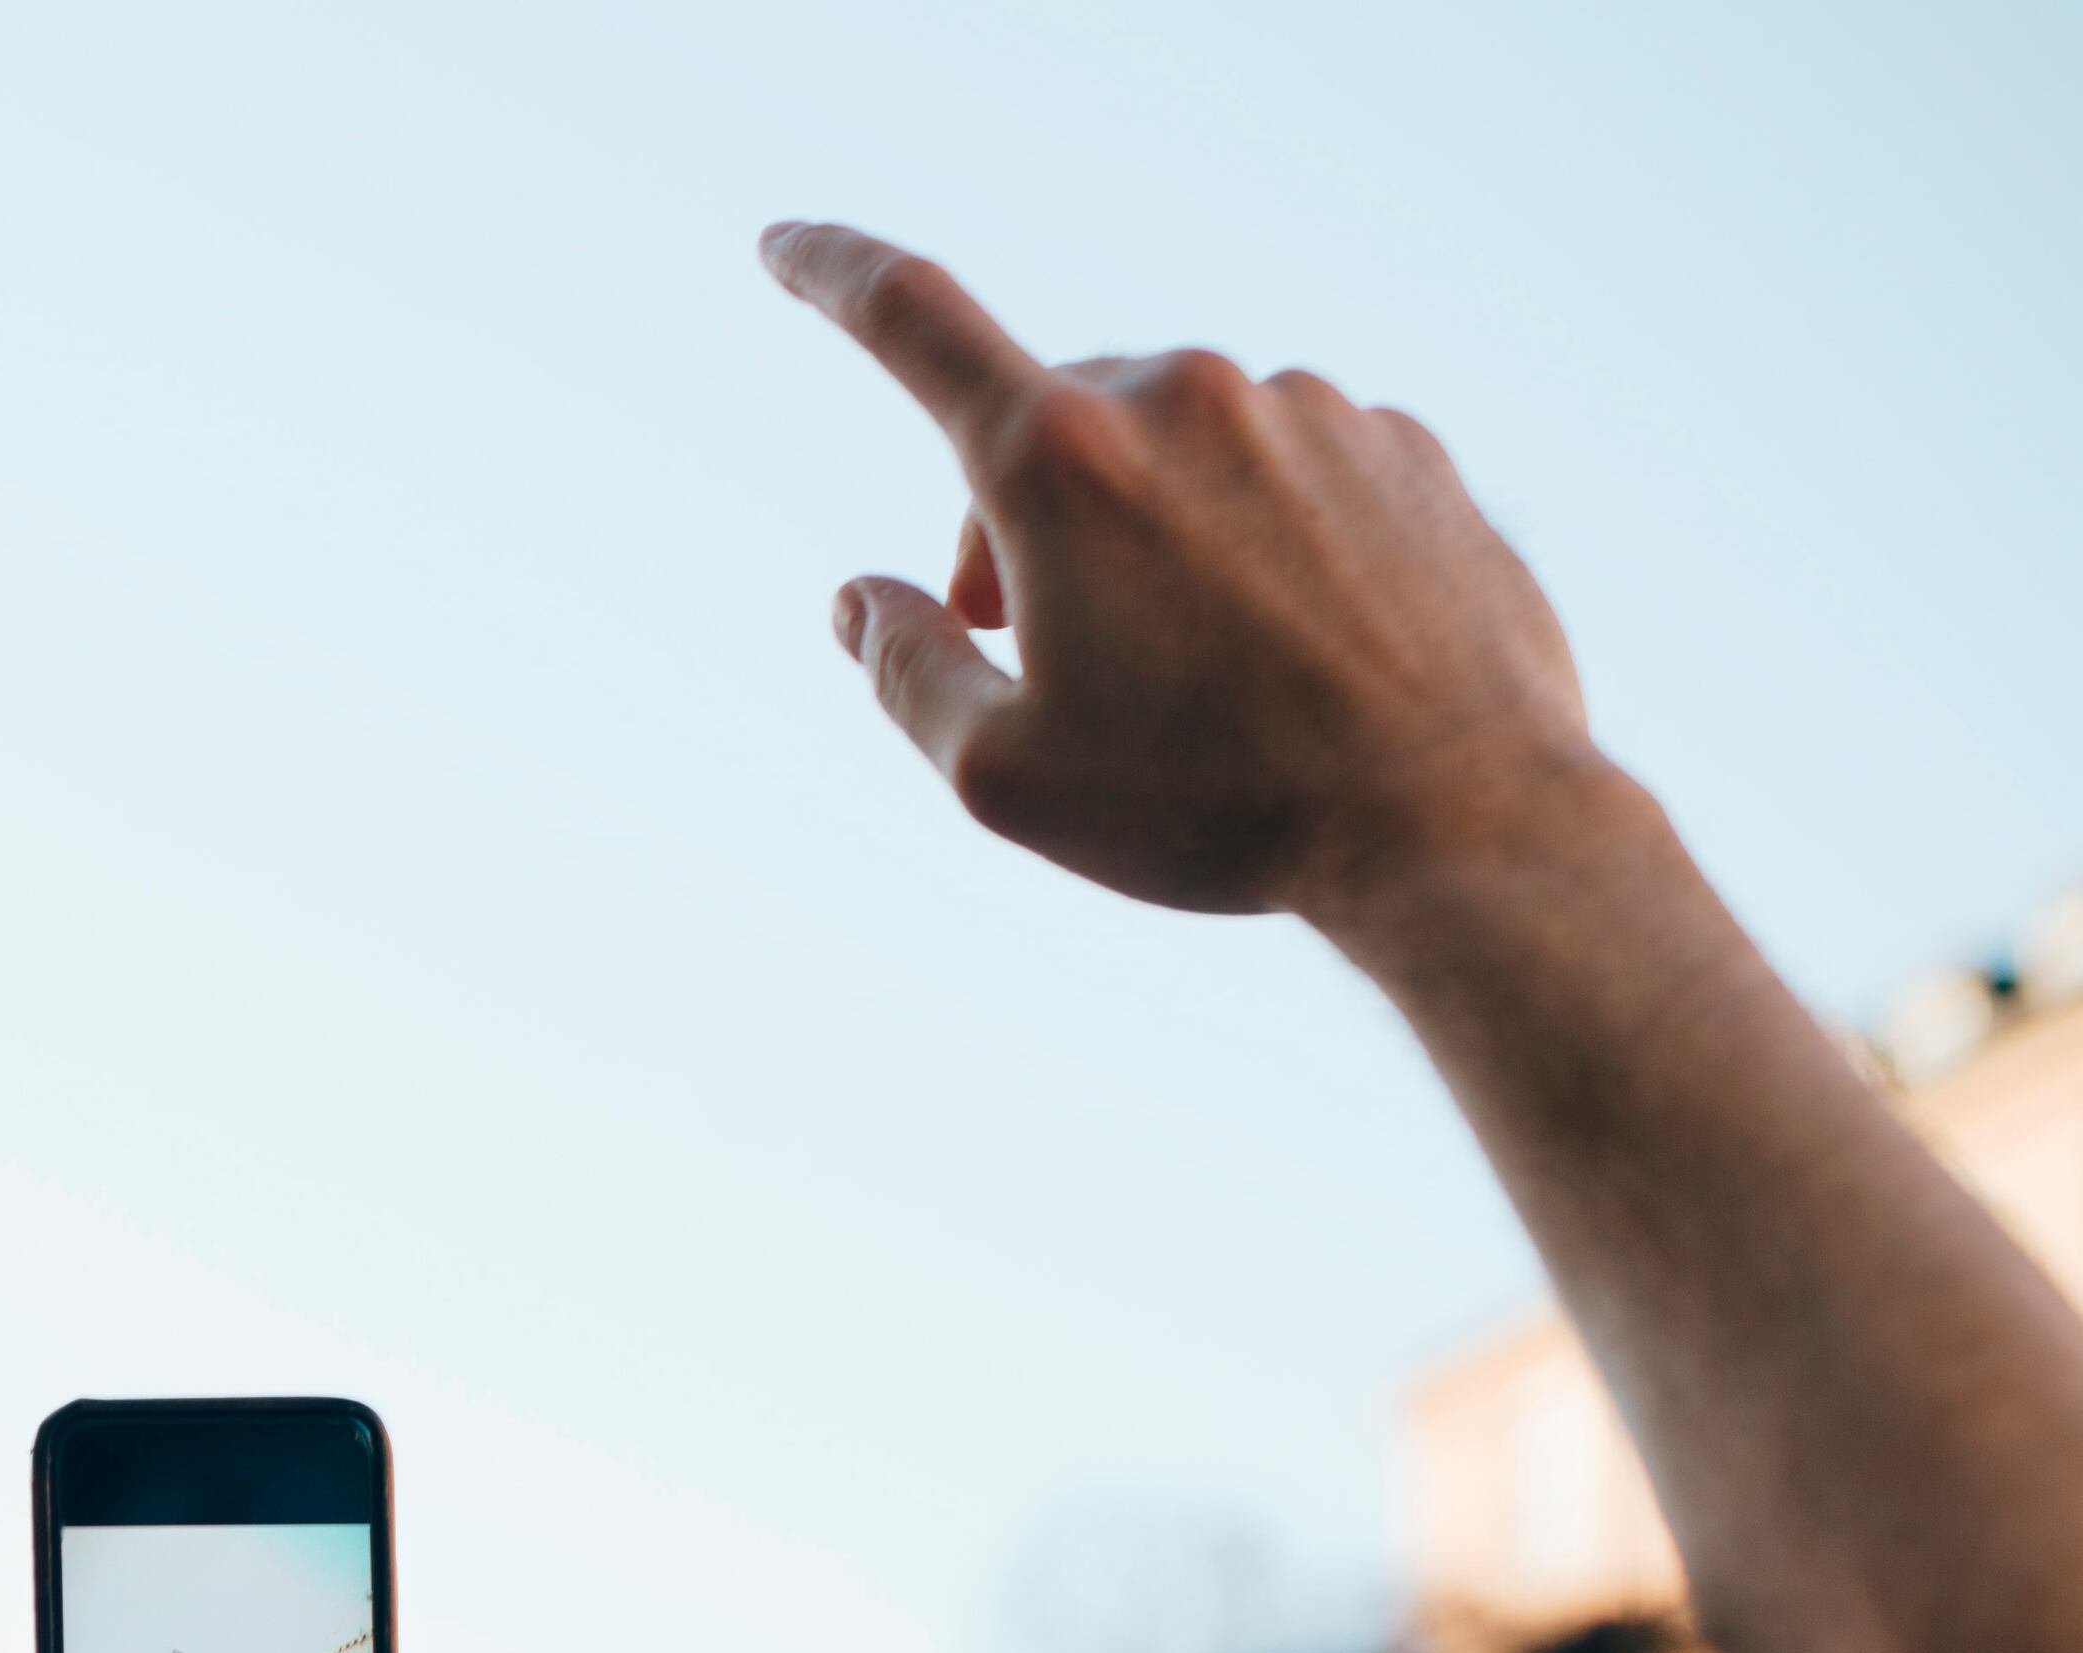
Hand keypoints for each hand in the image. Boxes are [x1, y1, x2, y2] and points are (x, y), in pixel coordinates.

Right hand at [760, 220, 1612, 925]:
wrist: (1458, 819)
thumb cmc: (1212, 810)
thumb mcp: (1002, 775)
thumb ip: (904, 668)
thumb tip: (860, 596)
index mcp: (1060, 463)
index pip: (910, 319)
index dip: (830, 271)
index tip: (784, 243)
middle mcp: (1186, 397)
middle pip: (1050, 423)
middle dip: (1017, 517)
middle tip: (1031, 642)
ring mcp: (1308, 411)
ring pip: (1178, 444)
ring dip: (1149, 526)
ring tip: (1191, 666)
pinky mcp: (1403, 448)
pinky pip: (1288, 467)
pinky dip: (1257, 535)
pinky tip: (1286, 644)